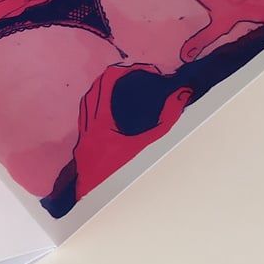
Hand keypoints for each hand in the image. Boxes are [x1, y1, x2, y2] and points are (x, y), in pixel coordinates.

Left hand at [72, 63, 191, 198]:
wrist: (94, 192)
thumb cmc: (119, 171)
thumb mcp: (145, 146)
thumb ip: (164, 122)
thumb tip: (181, 97)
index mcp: (102, 120)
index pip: (109, 83)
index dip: (126, 72)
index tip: (144, 72)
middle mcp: (89, 121)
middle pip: (97, 87)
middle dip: (116, 76)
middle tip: (135, 74)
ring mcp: (83, 129)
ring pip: (89, 98)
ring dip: (104, 88)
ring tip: (122, 85)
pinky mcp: (82, 138)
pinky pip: (87, 111)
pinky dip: (97, 102)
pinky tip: (108, 106)